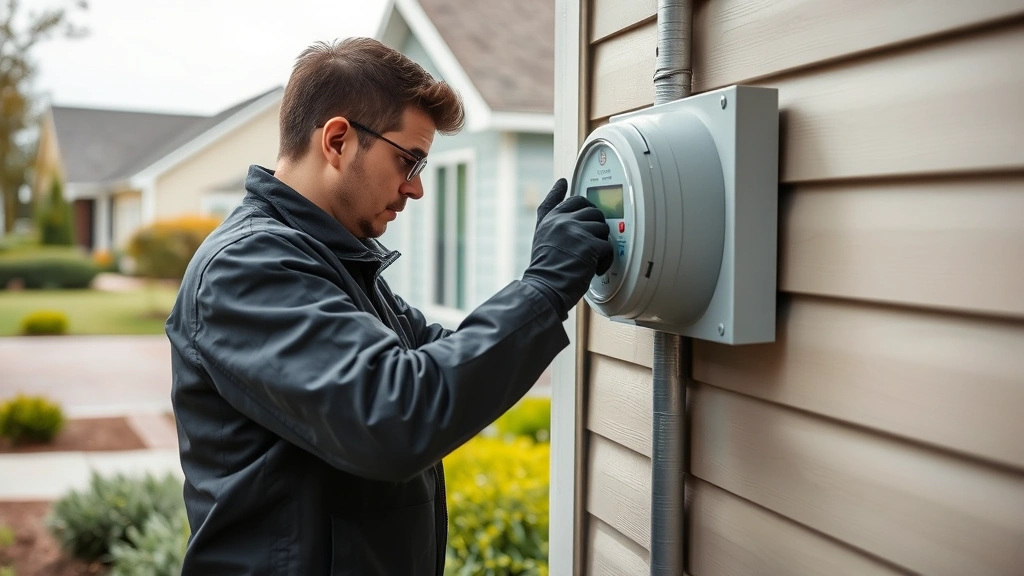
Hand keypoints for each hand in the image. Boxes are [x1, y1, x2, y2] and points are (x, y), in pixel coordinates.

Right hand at [522, 179, 613, 319]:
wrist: (545, 287)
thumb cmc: (543, 267)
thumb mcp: (540, 233)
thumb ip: (549, 209)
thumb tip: (561, 182)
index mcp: (552, 218)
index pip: (573, 200)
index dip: (582, 204)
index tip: (580, 200)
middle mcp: (563, 221)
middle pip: (593, 212)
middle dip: (596, 227)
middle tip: (591, 242)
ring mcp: (577, 232)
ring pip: (603, 228)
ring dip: (601, 244)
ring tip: (591, 258)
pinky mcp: (590, 246)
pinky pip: (608, 246)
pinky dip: (605, 260)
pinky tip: (595, 268)